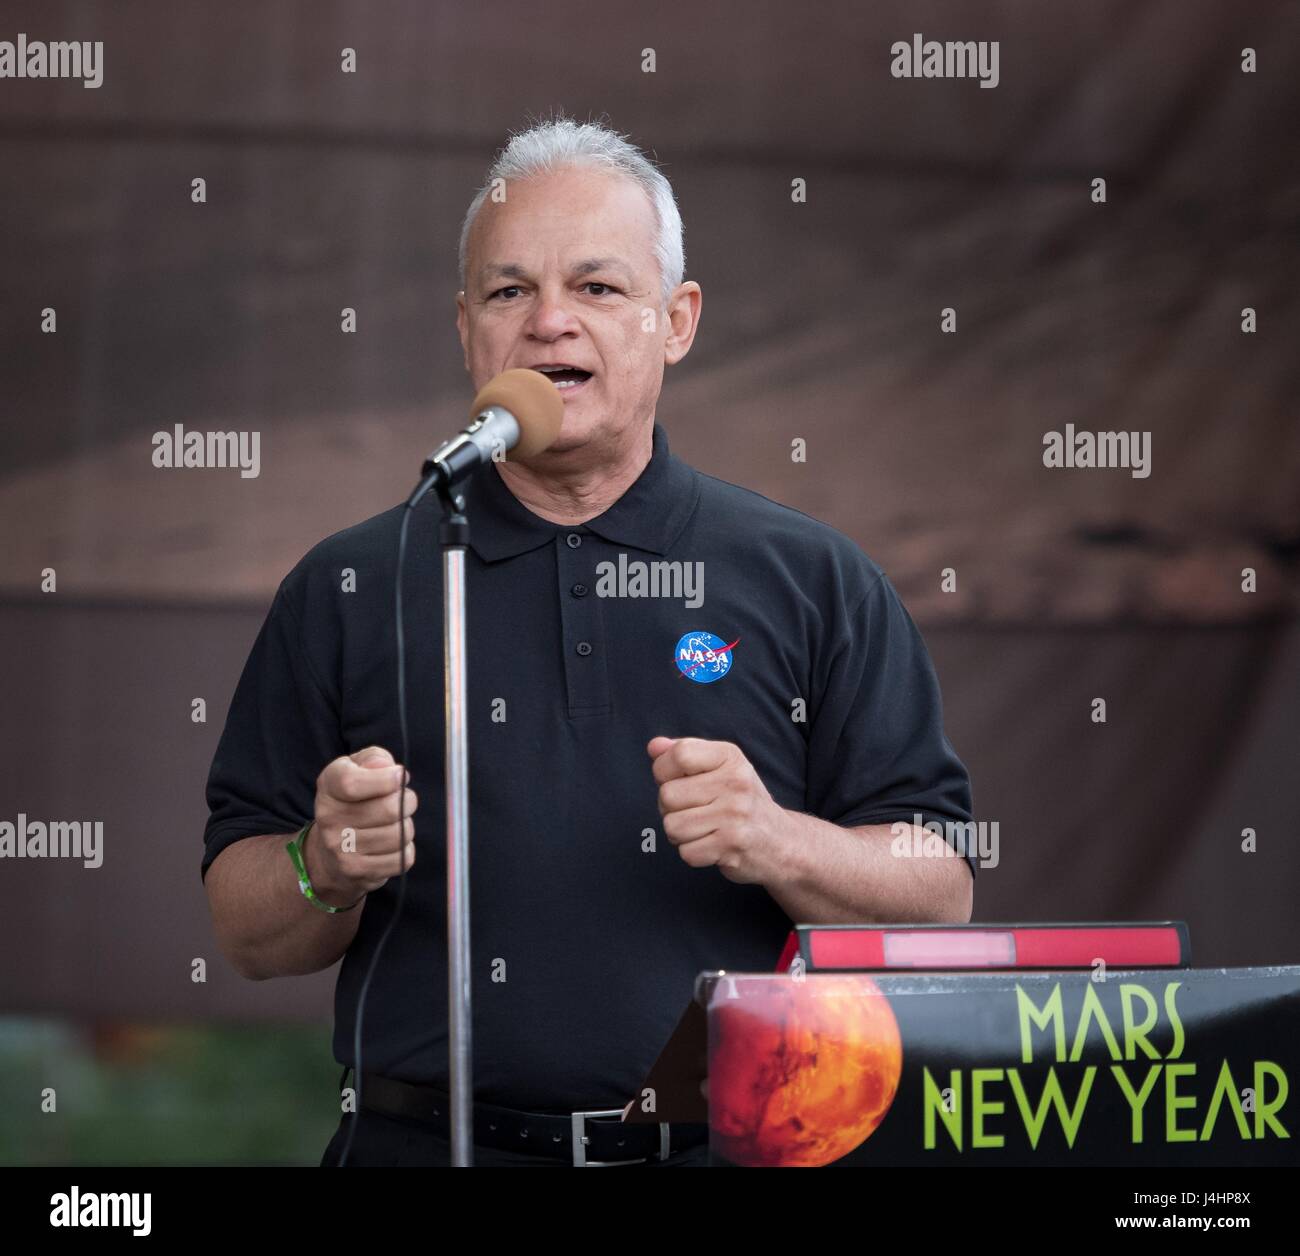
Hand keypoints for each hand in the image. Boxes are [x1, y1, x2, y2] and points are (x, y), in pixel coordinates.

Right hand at [309, 746, 417, 901]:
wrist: (330, 853)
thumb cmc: (354, 801)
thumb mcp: (359, 769)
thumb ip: (375, 759)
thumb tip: (389, 769)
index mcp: (328, 786)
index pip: (352, 783)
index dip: (386, 779)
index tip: (399, 776)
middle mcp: (329, 818)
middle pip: (389, 809)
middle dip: (408, 802)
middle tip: (404, 801)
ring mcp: (340, 848)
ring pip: (399, 834)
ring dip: (407, 826)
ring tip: (396, 823)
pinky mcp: (356, 871)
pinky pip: (402, 858)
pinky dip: (405, 850)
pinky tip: (391, 845)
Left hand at [646, 736, 787, 884]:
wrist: (781, 842)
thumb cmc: (741, 802)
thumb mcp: (719, 768)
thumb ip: (685, 753)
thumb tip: (654, 747)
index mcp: (730, 757)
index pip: (679, 754)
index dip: (664, 770)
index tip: (678, 780)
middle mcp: (736, 782)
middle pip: (667, 794)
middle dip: (670, 808)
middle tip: (694, 811)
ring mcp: (735, 815)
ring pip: (672, 826)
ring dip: (680, 833)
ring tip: (702, 828)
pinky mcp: (732, 845)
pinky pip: (686, 852)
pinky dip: (693, 852)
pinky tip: (711, 844)